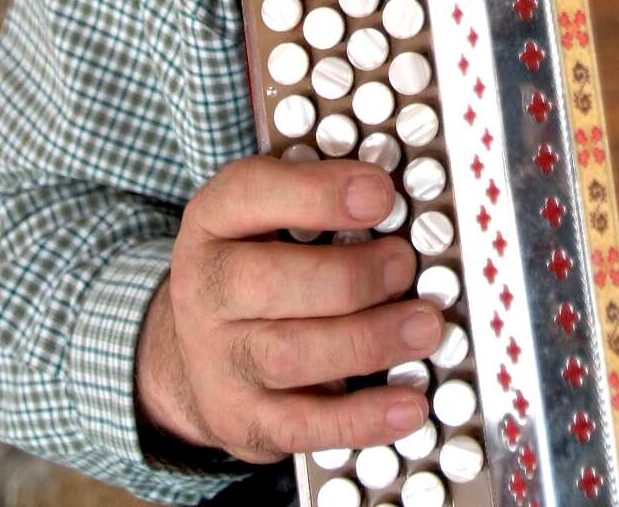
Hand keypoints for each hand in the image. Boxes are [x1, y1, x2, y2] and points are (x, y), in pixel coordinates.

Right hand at [135, 156, 440, 462]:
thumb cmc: (257, 264)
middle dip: (353, 275)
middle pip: (271, 282)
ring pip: (291, 354)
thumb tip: (392, 193)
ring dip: (369, 340)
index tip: (381, 193)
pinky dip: (363, 417)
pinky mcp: (243, 421)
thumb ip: (319, 195)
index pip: (251, 192)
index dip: (319, 192)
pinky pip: (303, 426)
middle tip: (406, 265)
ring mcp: (218, 361)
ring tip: (424, 326)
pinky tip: (410, 402)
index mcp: (214, 220)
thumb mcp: (267, 213)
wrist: (193, 352)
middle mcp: (204, 289)